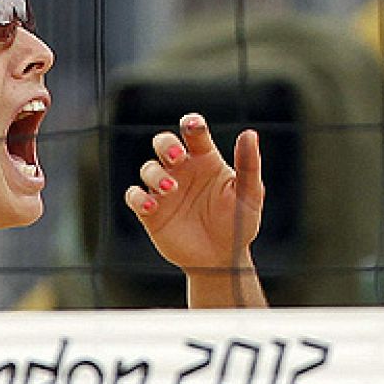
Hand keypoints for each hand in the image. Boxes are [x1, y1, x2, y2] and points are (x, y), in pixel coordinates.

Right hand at [124, 113, 264, 274]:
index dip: (191, 124)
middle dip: (166, 144)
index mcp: (205, 159)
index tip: (193, 126)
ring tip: (170, 188)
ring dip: (155, 174)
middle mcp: (182, 170)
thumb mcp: (249, 195)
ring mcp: (164, 190)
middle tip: (177, 157)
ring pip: (148, 168)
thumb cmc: (238, 223)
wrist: (222, 259)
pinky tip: (152, 206)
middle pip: (163, 143)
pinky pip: (134, 196)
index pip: (194, 134)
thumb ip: (248, 165)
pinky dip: (138, 197)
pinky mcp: (151, 212)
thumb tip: (249, 134)